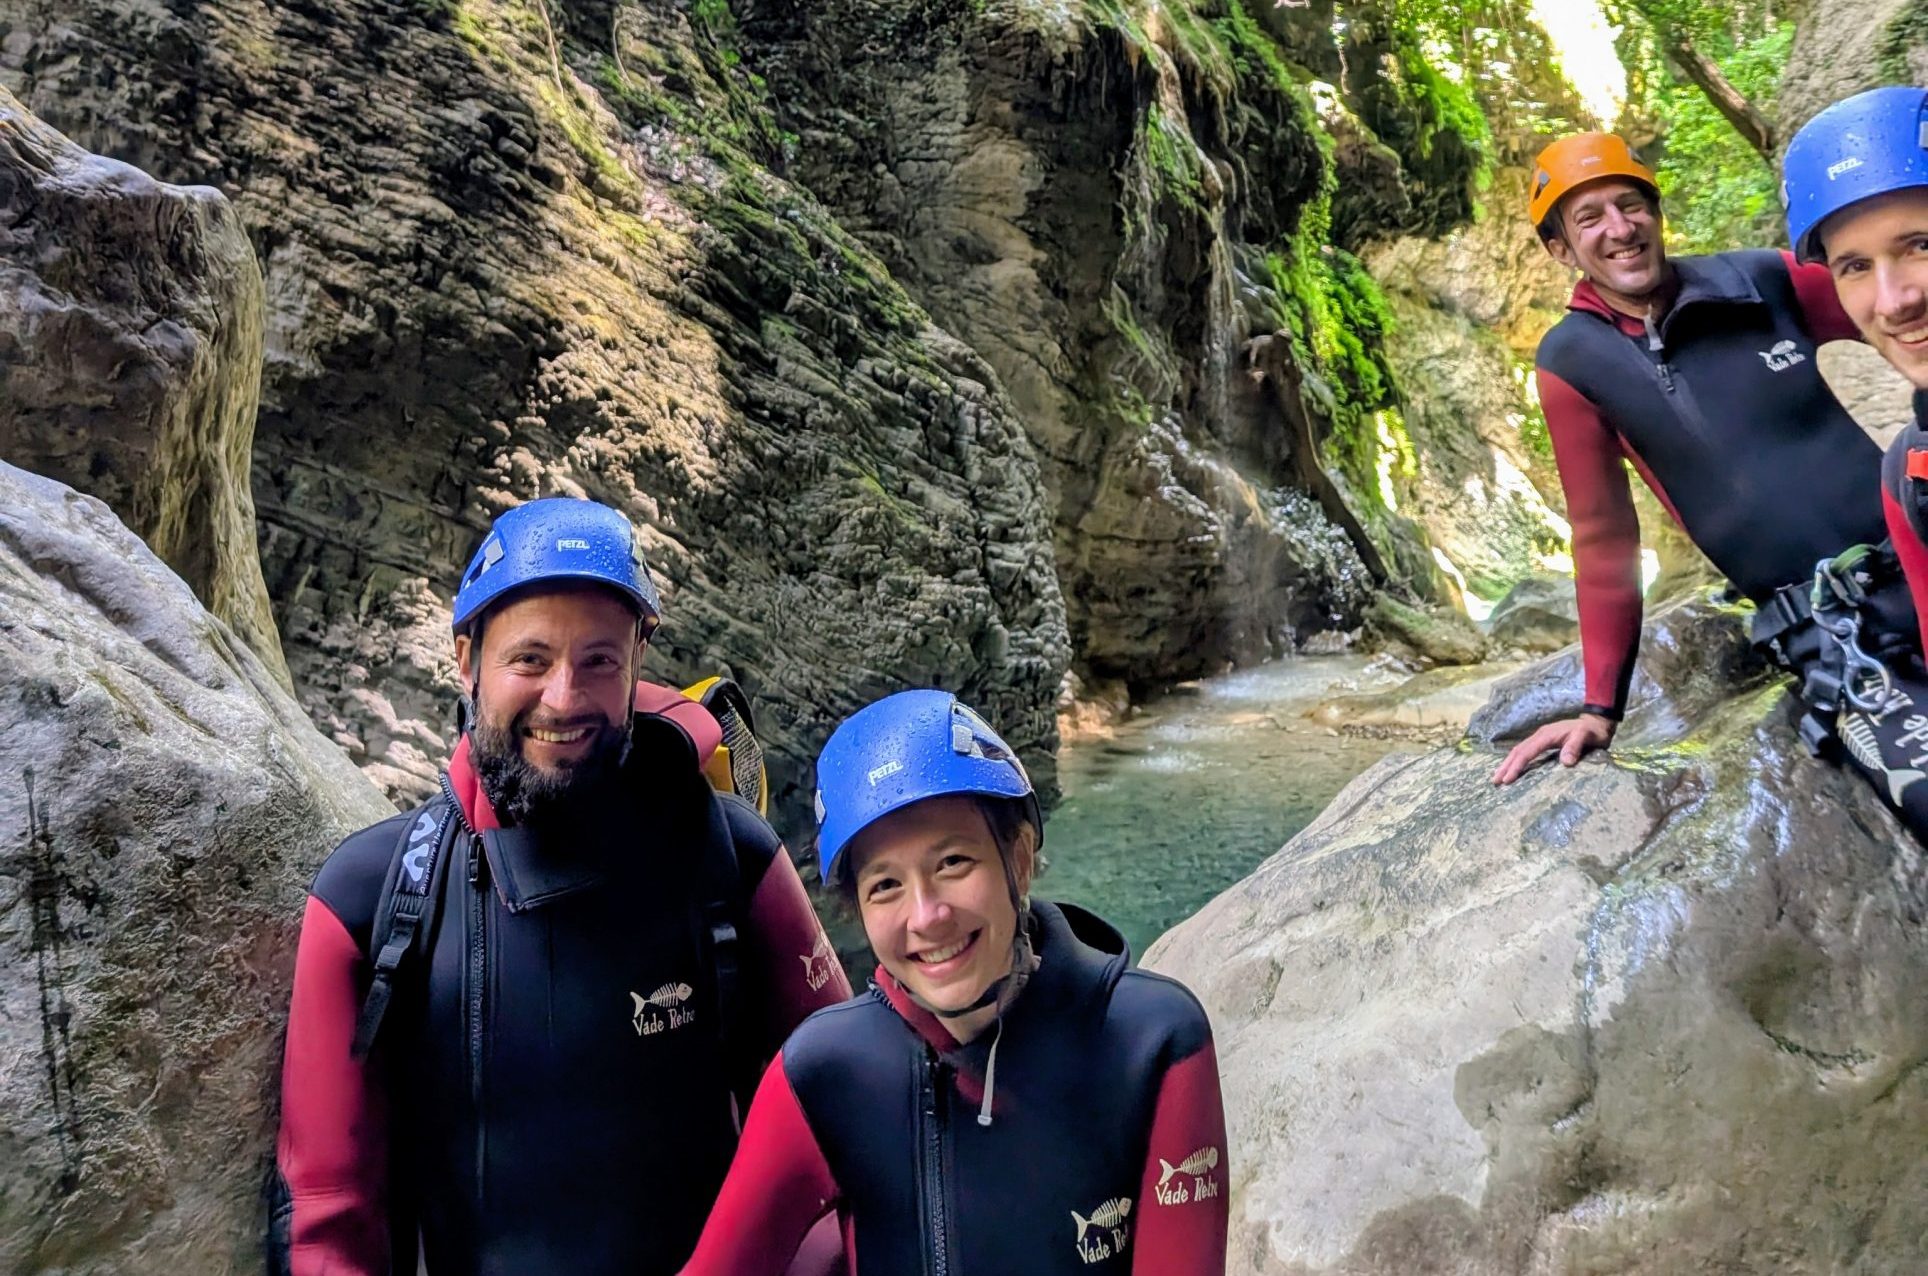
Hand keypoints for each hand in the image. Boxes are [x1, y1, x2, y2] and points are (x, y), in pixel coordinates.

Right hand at [1490, 713, 1615, 784]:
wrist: (1597, 724)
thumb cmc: (1592, 733)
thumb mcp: (1586, 737)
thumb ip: (1575, 747)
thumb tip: (1565, 762)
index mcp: (1546, 735)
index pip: (1526, 752)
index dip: (1516, 766)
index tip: (1508, 780)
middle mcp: (1539, 735)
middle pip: (1517, 751)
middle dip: (1505, 766)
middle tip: (1495, 781)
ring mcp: (1540, 738)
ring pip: (1519, 751)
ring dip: (1508, 764)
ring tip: (1498, 778)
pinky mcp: (1544, 743)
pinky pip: (1525, 752)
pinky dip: (1516, 761)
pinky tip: (1513, 769)